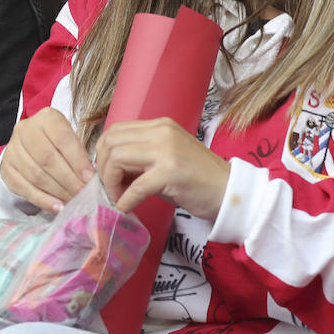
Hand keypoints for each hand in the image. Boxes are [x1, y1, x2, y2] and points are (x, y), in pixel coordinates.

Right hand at [0, 108, 92, 211]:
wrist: (31, 146)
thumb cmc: (58, 144)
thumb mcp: (71, 140)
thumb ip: (80, 156)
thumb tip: (91, 180)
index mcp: (46, 118)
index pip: (63, 139)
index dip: (77, 161)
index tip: (90, 178)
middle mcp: (25, 129)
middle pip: (48, 158)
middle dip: (68, 179)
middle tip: (83, 194)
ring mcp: (12, 149)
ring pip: (36, 174)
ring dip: (57, 191)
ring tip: (73, 201)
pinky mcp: (6, 168)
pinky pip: (24, 188)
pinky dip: (42, 199)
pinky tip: (57, 206)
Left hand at [95, 118, 229, 219]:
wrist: (231, 193)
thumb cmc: (197, 180)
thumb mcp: (164, 160)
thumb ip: (139, 158)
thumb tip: (108, 171)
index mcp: (160, 125)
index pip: (116, 131)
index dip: (103, 154)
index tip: (107, 174)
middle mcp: (162, 131)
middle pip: (111, 142)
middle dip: (102, 167)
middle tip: (109, 187)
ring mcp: (167, 150)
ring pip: (117, 158)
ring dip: (111, 182)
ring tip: (117, 197)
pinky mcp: (171, 172)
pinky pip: (135, 186)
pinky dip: (125, 199)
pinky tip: (126, 207)